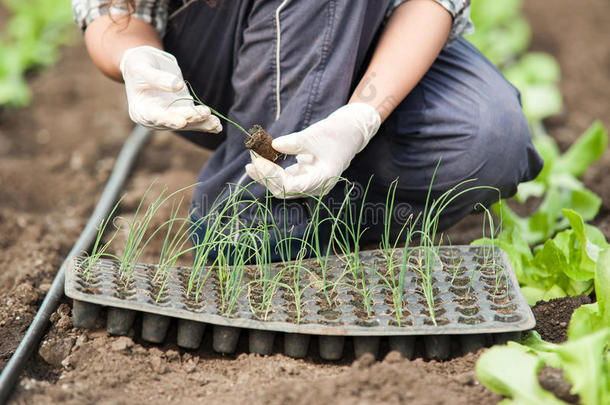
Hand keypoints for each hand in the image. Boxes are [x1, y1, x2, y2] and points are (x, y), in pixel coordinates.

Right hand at [119, 46, 221, 131]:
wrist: (144, 65)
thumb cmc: (139, 65)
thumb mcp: (143, 68)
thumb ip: (159, 78)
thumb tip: (178, 86)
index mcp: (140, 111)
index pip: (155, 118)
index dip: (169, 120)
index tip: (182, 121)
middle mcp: (154, 120)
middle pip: (174, 121)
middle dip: (190, 119)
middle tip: (205, 113)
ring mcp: (168, 118)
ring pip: (186, 124)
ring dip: (201, 123)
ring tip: (216, 123)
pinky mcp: (180, 114)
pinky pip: (193, 121)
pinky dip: (205, 123)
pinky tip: (217, 126)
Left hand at [245, 103, 380, 197]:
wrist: (350, 133)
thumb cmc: (336, 133)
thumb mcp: (315, 134)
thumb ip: (296, 142)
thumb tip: (274, 145)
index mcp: (322, 179)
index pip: (291, 186)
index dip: (272, 176)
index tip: (258, 161)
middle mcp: (316, 187)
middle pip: (284, 191)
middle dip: (265, 176)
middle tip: (252, 158)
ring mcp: (310, 184)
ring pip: (282, 188)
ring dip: (266, 175)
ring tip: (253, 159)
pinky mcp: (305, 178)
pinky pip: (284, 180)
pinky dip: (272, 171)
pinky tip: (260, 160)